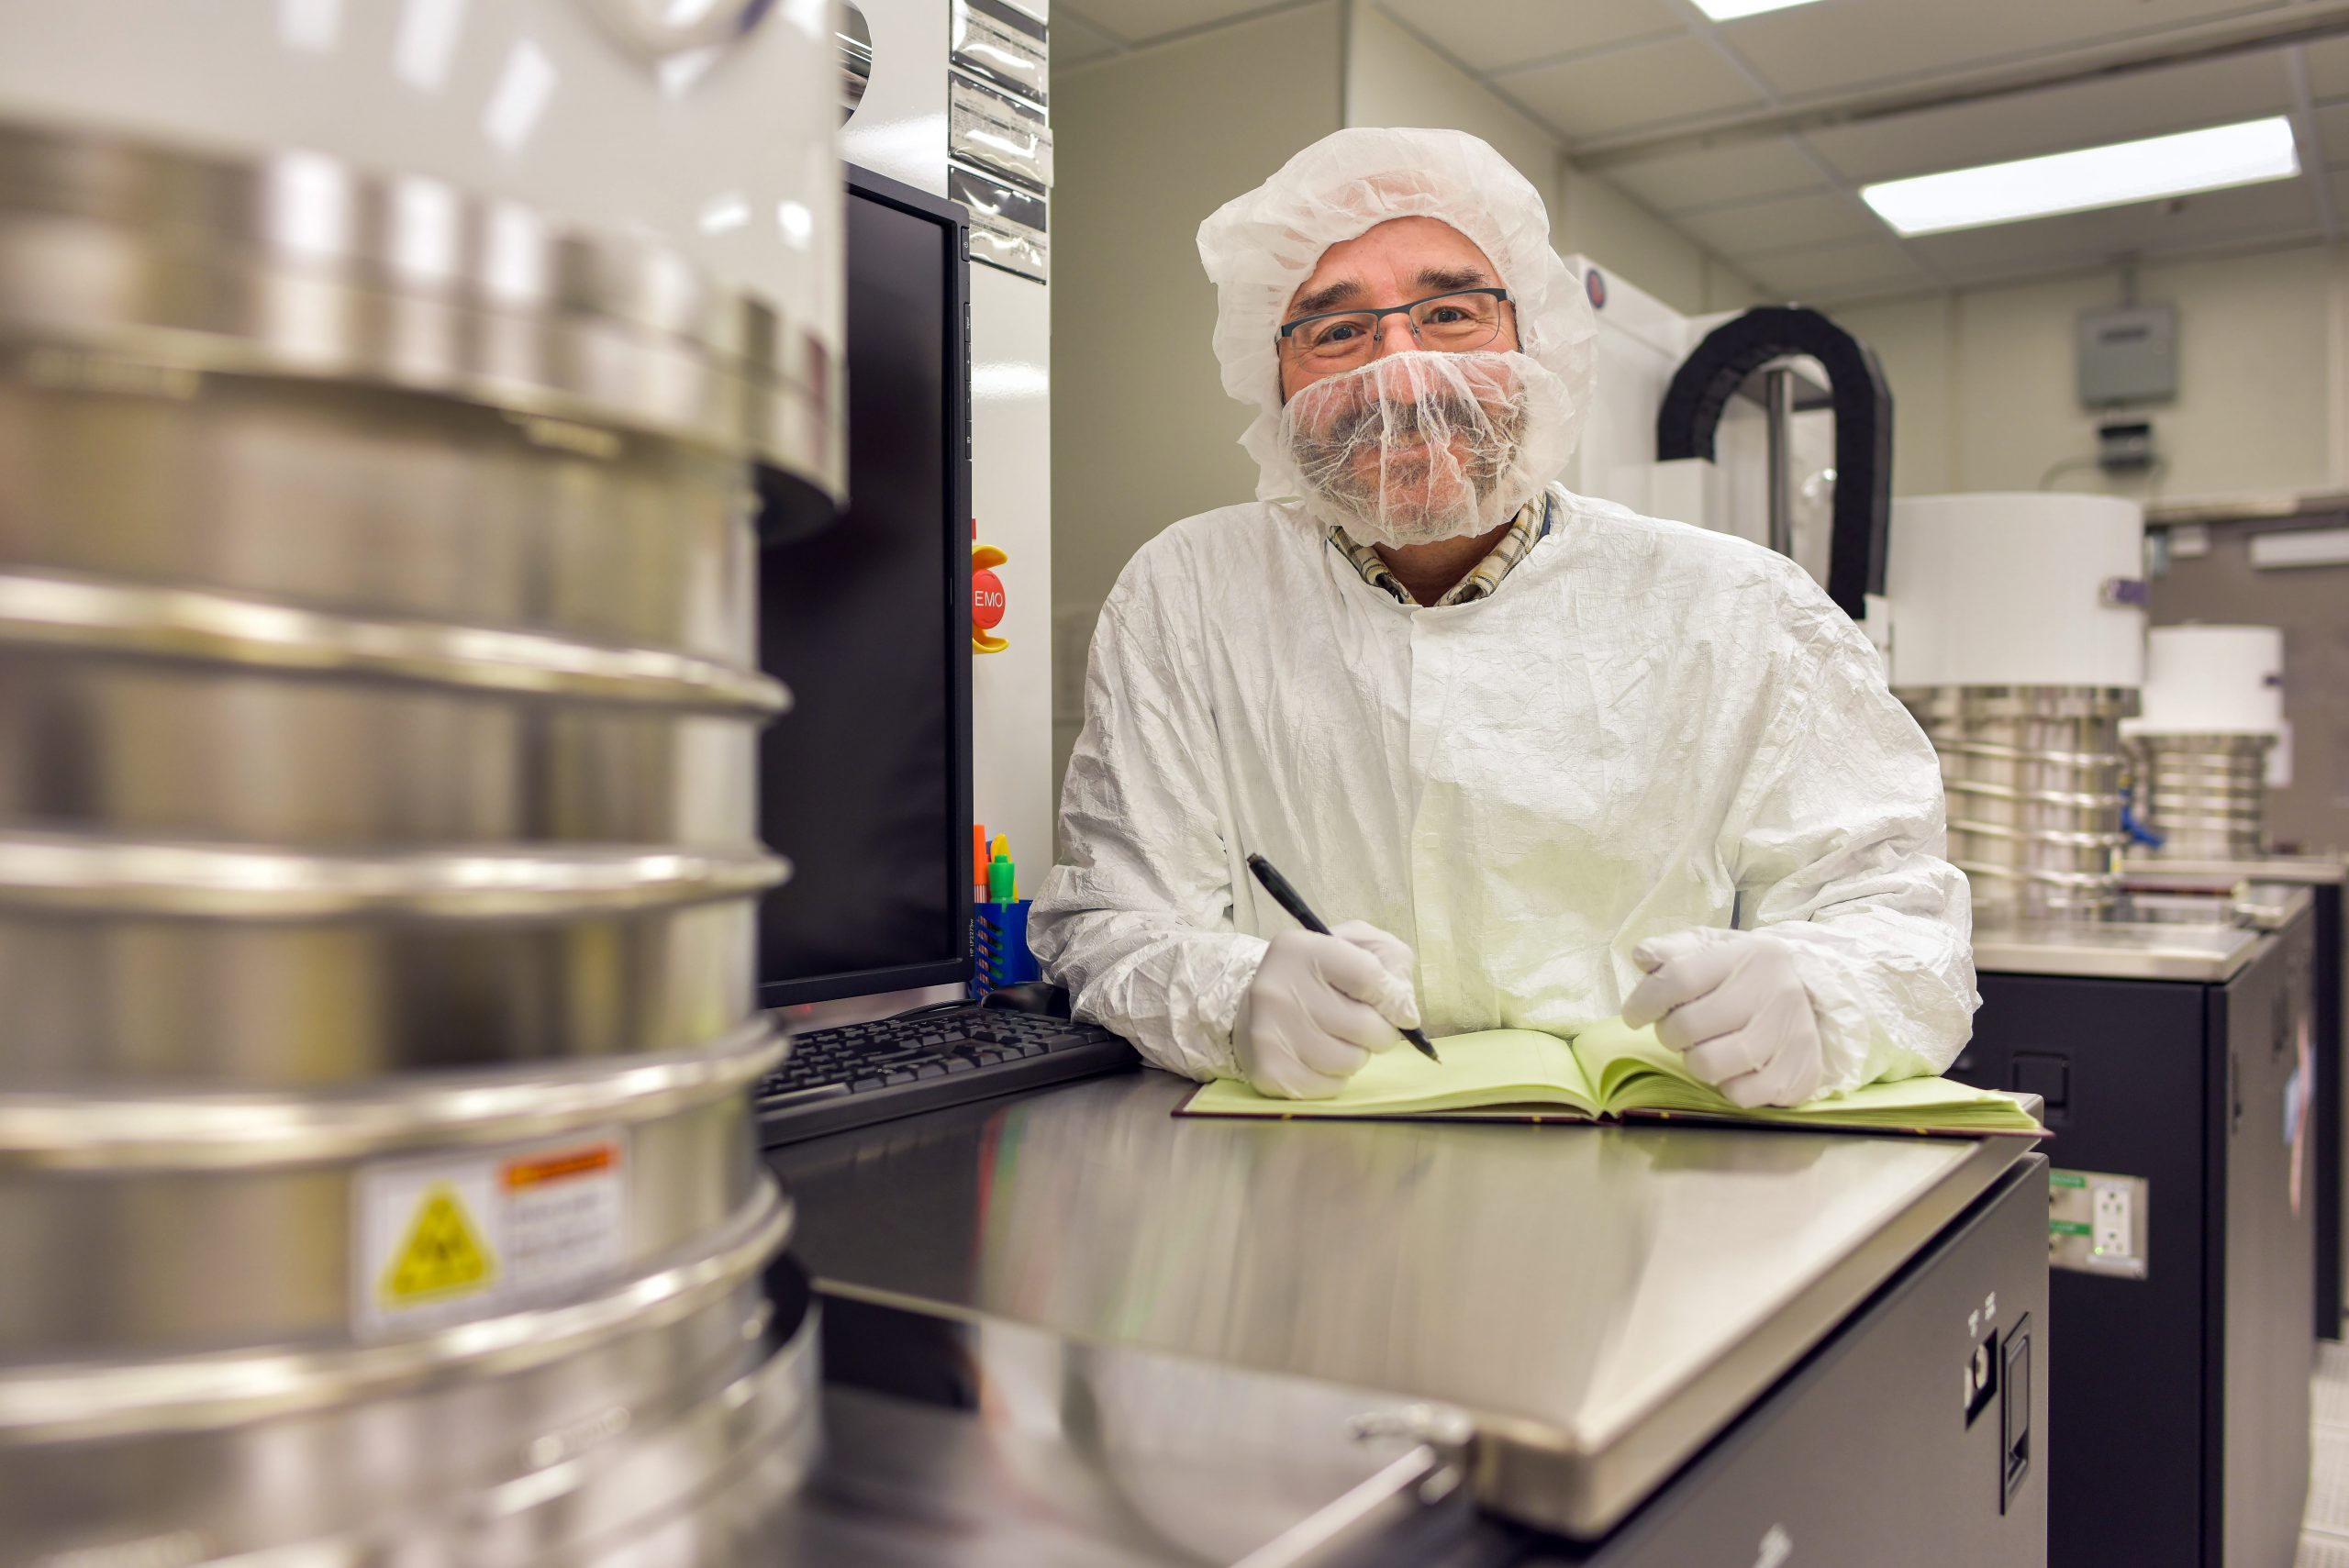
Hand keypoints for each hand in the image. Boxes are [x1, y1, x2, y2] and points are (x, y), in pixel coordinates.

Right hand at [1234, 921, 1420, 1098]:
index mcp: (1300, 949)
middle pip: (1364, 1025)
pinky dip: (1335, 1077)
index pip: (1368, 976)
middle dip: (1380, 1032)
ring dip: (1356, 1054)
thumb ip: (1391, 966)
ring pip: (1350, 1060)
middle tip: (1367, 1026)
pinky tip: (1318, 1057)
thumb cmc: (1318, 977)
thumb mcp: (1355, 949)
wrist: (1258, 1009)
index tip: (1400, 1010)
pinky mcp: (1269, 1072)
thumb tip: (1405, 1013)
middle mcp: (1277, 989)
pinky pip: (1331, 1086)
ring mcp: (1268, 1033)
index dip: (1394, 998)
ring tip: (1338, 1039)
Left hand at [1621, 929, 1824, 1107]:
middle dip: (1669, 1033)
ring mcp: (1791, 1035)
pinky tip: (1734, 1067)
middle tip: (1678, 1031)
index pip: (1679, 978)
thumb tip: (1642, 955)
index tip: (1634, 1015)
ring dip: (1695, 1060)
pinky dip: (1727, 1085)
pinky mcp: (1800, 1074)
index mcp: (1751, 954)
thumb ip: (1674, 949)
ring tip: (1705, 1047)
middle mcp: (1776, 991)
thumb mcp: (1713, 948)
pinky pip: (1738, 1094)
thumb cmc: (1746, 974)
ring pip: (1708, 1064)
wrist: (1811, 998)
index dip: (1644, 1001)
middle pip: (1688, 1025)